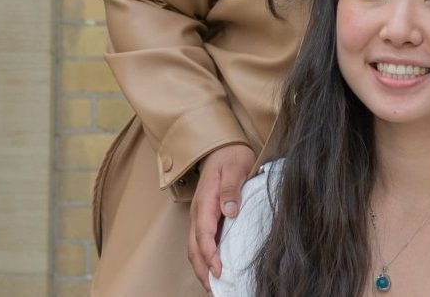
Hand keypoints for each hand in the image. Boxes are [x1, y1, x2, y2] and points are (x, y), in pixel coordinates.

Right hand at [188, 143, 257, 289]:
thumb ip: (231, 188)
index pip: (204, 233)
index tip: (219, 270)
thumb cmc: (230, 157)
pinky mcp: (204, 219)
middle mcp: (198, 212)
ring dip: (201, 268)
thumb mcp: (235, 167)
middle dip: (202, 270)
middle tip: (214, 288)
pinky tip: (214, 269)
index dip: (210, 254)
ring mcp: (199, 216)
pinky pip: (200, 242)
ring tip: (213, 286)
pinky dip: (204, 259)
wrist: (221, 147)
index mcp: (205, 201)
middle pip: (194, 247)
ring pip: (194, 247)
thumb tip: (230, 210)